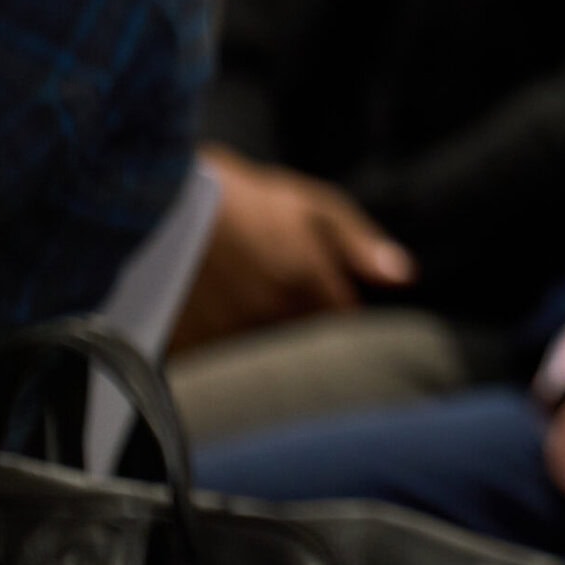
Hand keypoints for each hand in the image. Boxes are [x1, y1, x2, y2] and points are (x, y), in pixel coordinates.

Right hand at [170, 145, 414, 350]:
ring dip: (259, 343)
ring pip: (260, 361)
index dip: (335, 313)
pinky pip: (217, 369)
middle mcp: (266, 315)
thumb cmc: (245, 198)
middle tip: (275, 294)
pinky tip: (210, 317)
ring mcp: (222, 335)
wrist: (159, 195)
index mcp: (306, 281)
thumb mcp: (312, 206)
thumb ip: (361, 246)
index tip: (323, 297)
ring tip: (238, 299)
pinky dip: (220, 353)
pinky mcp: (183, 349)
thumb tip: (405, 278)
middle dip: (300, 332)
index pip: (342, 326)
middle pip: (303, 349)